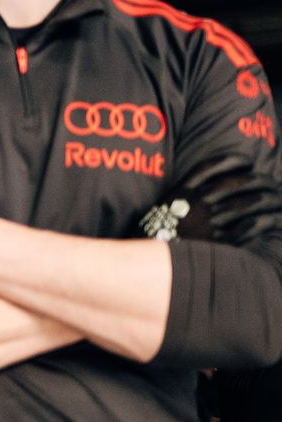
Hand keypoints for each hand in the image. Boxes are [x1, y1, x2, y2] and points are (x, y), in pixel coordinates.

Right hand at [140, 152, 281, 249]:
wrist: (152, 261)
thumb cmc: (158, 231)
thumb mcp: (165, 205)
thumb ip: (185, 191)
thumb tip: (211, 181)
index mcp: (183, 191)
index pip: (212, 167)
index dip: (233, 161)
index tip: (247, 160)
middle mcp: (196, 203)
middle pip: (233, 184)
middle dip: (256, 180)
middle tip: (269, 180)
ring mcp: (208, 222)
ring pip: (244, 204)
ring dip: (264, 199)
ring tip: (275, 197)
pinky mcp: (218, 241)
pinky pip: (246, 228)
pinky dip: (262, 222)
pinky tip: (271, 219)